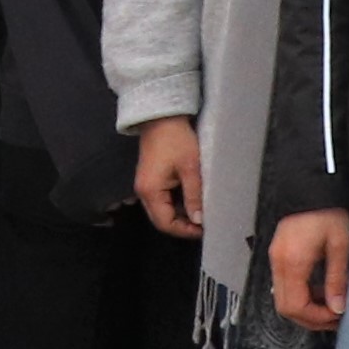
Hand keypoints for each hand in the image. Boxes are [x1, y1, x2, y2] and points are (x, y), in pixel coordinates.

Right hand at [134, 117, 203, 239]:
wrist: (162, 118)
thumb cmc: (176, 140)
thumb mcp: (191, 168)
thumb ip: (194, 196)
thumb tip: (199, 220)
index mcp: (150, 191)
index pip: (165, 223)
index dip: (184, 230)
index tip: (205, 229)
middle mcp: (143, 192)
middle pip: (161, 220)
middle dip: (182, 225)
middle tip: (205, 224)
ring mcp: (145, 186)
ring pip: (162, 211)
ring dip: (180, 216)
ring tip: (201, 213)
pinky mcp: (150, 180)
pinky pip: (162, 201)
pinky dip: (176, 205)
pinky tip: (191, 201)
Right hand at [272, 207, 348, 332]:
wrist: (311, 186)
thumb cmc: (327, 212)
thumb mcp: (340, 246)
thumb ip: (337, 279)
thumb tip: (338, 306)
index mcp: (293, 262)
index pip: (296, 306)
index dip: (316, 318)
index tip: (336, 316)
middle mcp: (278, 263)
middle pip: (285, 308)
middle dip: (310, 319)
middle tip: (334, 318)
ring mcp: (275, 259)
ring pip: (283, 299)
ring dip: (305, 309)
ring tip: (329, 305)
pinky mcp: (278, 255)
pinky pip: (284, 286)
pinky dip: (301, 295)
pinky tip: (318, 290)